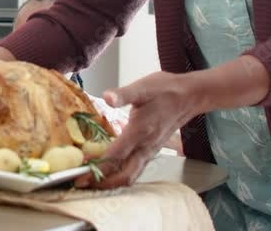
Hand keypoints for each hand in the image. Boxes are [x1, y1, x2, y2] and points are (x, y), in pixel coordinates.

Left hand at [75, 71, 198, 188]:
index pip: (115, 156)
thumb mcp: (142, 88)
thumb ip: (124, 94)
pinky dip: (120, 175)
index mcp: (140, 132)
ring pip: (131, 175)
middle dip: (103, 183)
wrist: (189, 96)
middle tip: (81, 183)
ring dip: (111, 182)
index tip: (80, 173)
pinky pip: (135, 169)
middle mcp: (145, 146)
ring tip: (91, 181)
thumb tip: (107, 97)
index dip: (97, 166)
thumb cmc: (164, 90)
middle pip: (124, 175)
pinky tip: (108, 171)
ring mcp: (150, 151)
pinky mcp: (151, 151)